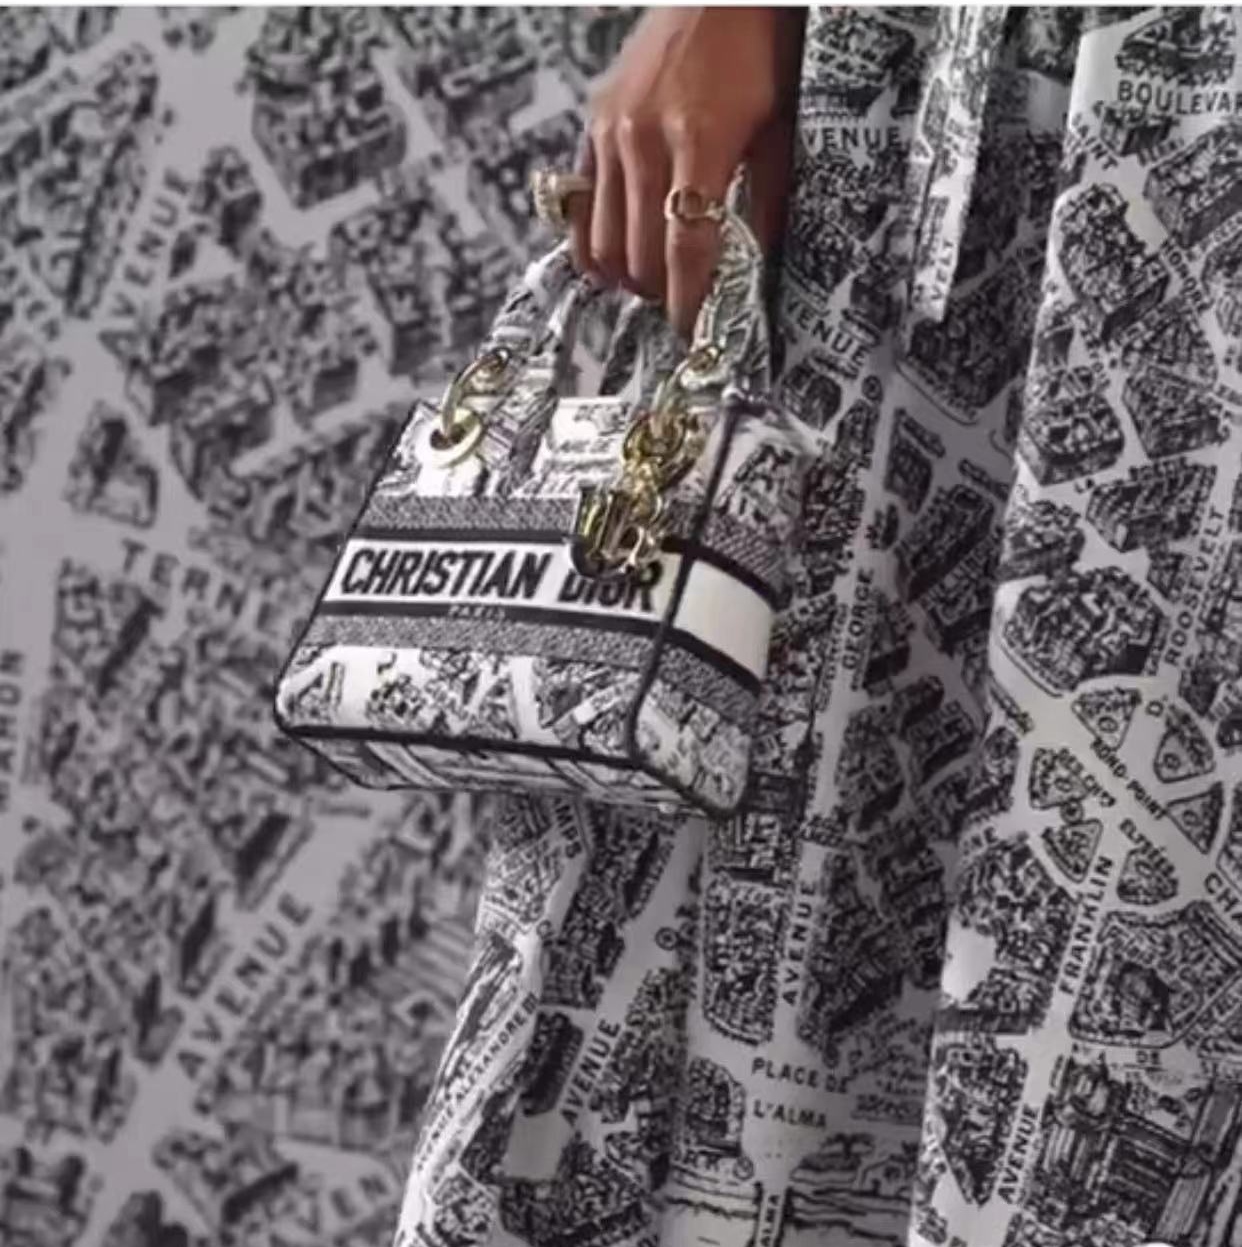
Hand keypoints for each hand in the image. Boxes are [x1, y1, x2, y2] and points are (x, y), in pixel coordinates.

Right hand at [571, 7, 805, 337]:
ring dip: (626, 273)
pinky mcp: (594, 122)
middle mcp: (645, 136)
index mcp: (701, 138)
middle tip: (681, 305)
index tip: (694, 333)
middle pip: (640, 251)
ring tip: (653, 283)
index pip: (687, 247)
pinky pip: (579, 203)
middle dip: (661, 292)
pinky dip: (592, 241)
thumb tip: (762, 268)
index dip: (689, 300)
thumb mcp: (782, 124)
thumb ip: (770, 198)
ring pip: (603, 237)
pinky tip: (613, 259)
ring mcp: (612, 129)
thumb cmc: (762, 49)